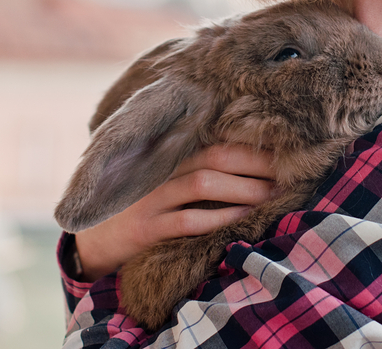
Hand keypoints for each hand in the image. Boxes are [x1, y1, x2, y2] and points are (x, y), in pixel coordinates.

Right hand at [72, 144, 275, 281]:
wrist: (94, 241)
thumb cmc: (144, 208)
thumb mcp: (166, 181)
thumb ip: (198, 169)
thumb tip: (253, 164)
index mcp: (169, 155)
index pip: (216, 140)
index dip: (251, 146)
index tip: (283, 153)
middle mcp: (160, 169)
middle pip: (214, 156)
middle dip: (254, 164)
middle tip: (286, 175)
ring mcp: (152, 197)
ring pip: (203, 183)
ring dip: (242, 189)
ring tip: (270, 196)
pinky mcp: (146, 228)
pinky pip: (188, 220)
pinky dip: (218, 218)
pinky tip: (241, 220)